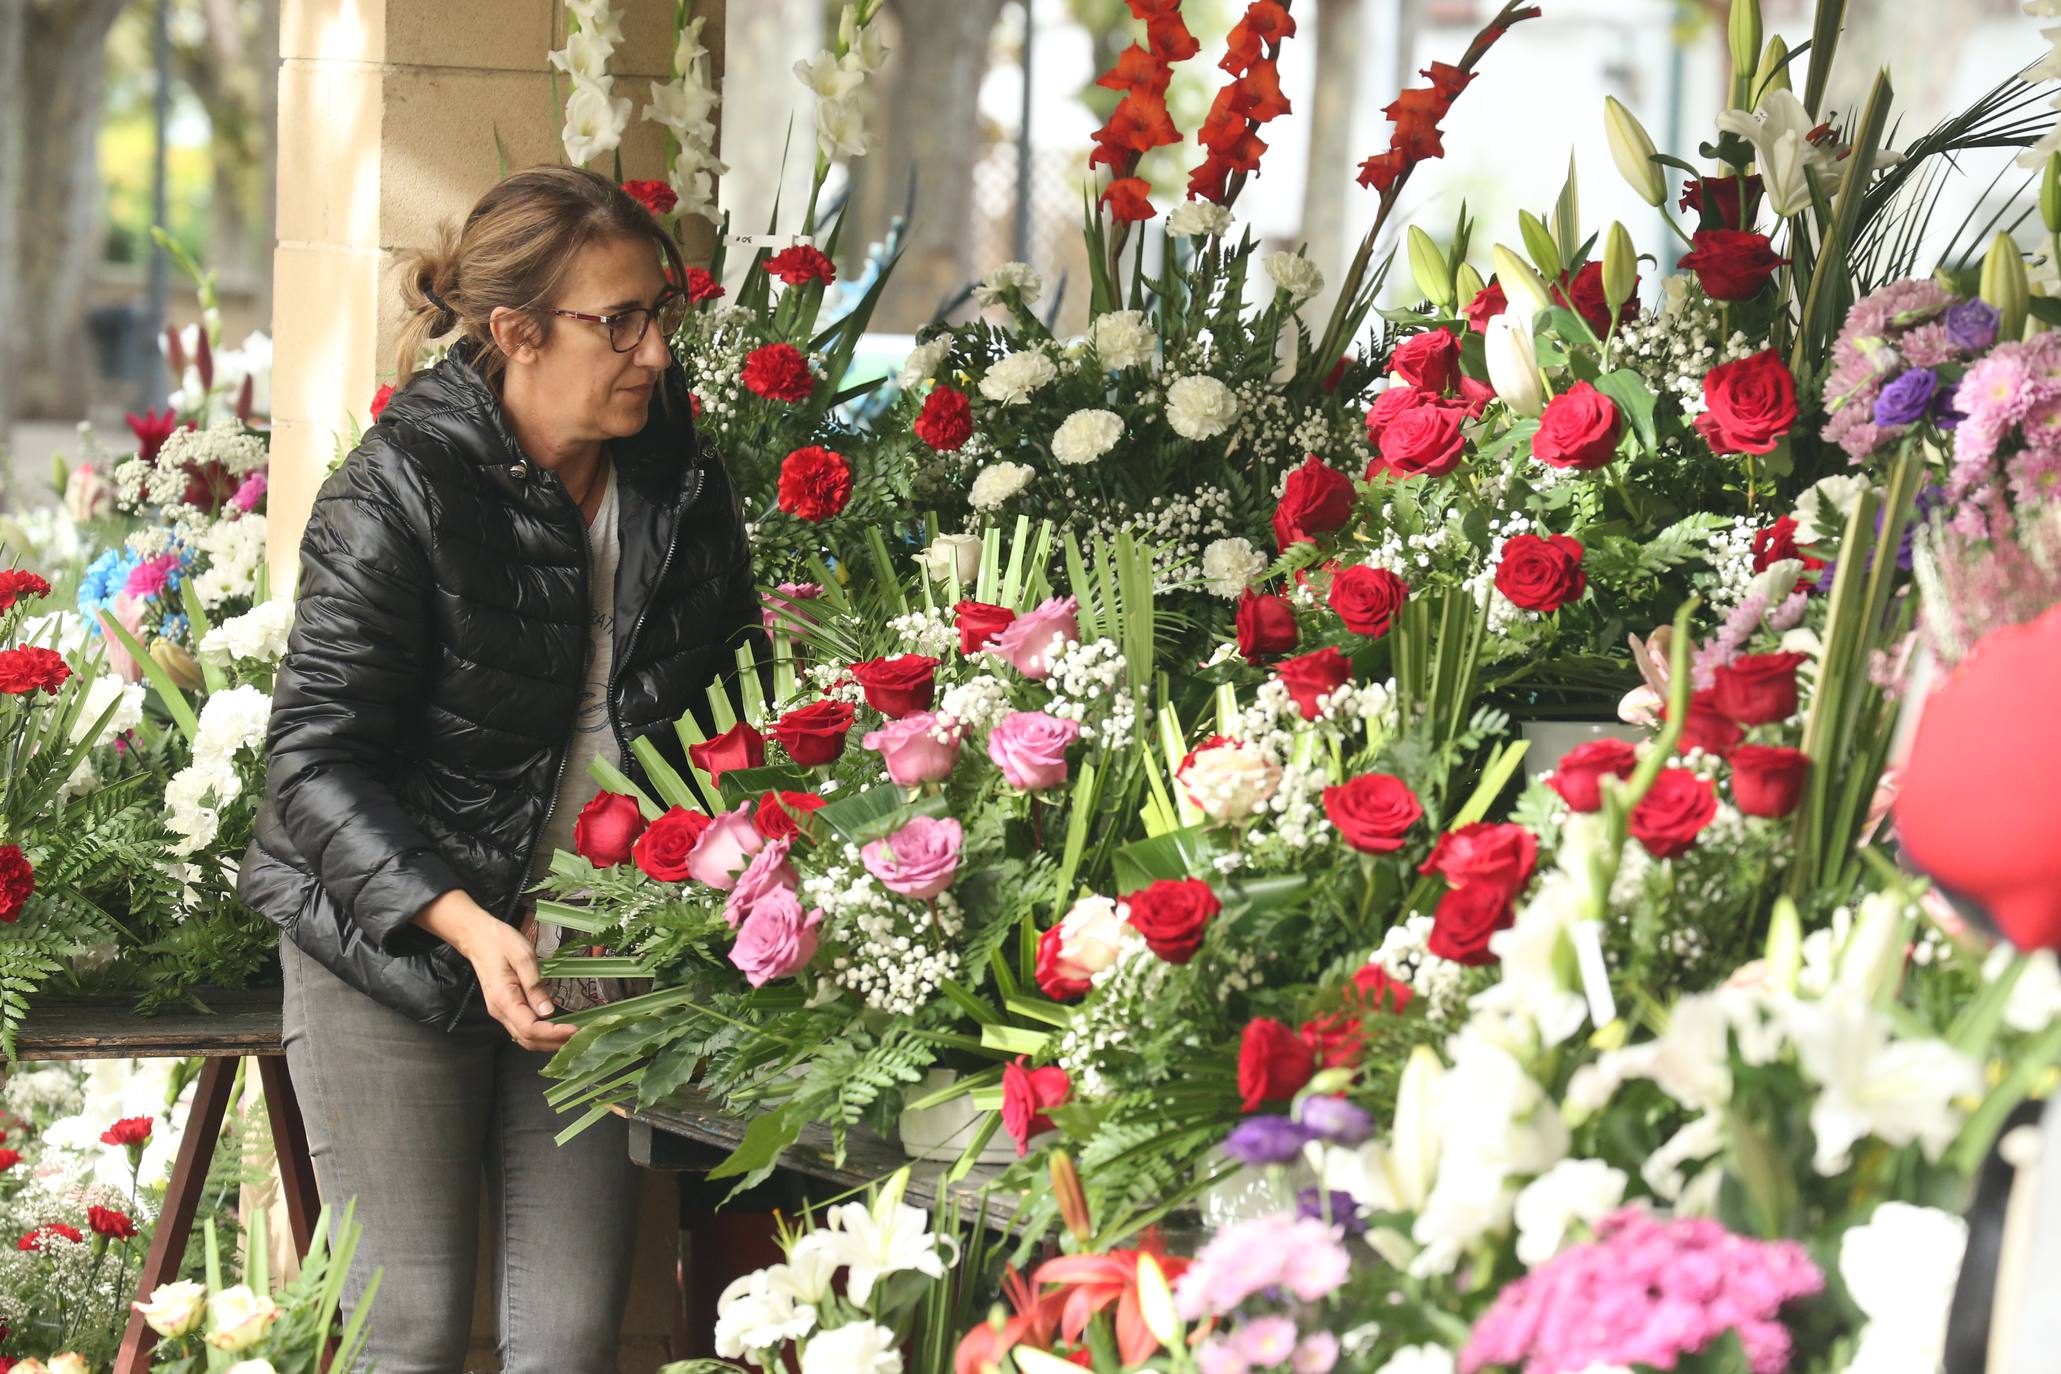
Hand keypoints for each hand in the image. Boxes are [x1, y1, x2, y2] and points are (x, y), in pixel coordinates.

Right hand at [414, 891, 577, 1050]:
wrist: (477, 937)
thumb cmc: (499, 942)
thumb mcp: (523, 956)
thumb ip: (535, 985)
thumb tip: (548, 1012)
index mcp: (504, 999)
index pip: (530, 1028)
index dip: (553, 1033)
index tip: (575, 1030)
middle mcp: (500, 1011)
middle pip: (528, 1039)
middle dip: (554, 1042)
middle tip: (580, 1037)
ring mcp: (501, 1012)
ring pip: (524, 1038)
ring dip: (547, 1042)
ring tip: (571, 1037)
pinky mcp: (505, 1008)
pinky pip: (522, 1029)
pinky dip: (539, 1035)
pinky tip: (555, 1031)